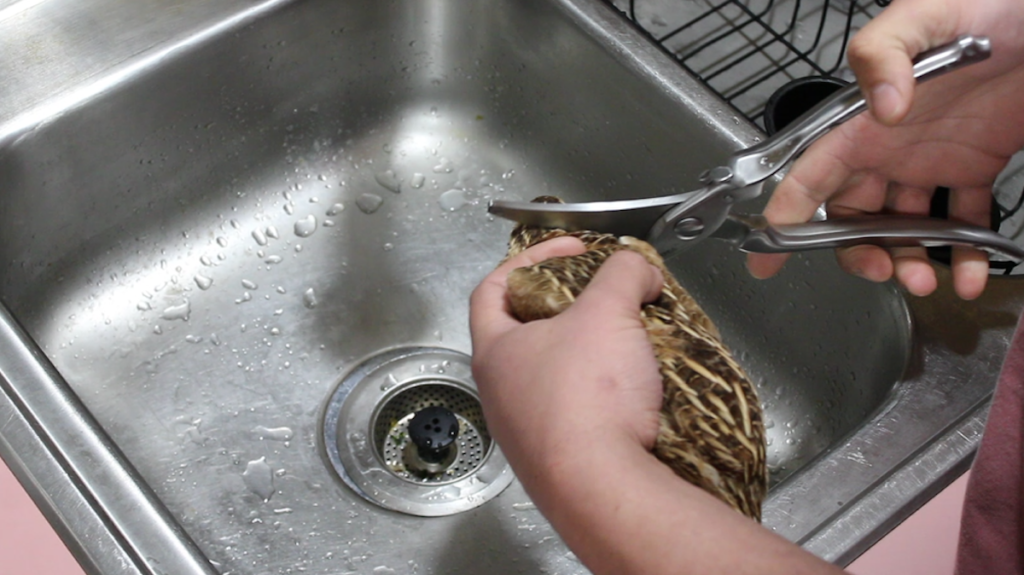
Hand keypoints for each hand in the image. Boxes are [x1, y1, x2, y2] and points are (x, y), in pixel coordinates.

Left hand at [469, 240, 843, 574]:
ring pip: (555, 377)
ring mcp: (526, 432)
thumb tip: (637, 267)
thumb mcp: (608, 312)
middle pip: (527, 333)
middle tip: (607, 296)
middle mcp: (500, 394)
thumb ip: (623, 273)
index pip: (491, 288)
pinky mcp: (559, 461)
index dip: (530, 258)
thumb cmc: (587, 397)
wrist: (603, 490)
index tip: (572, 250)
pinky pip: (579, 415)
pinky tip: (635, 391)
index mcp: (494, 352)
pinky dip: (604, 396)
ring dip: (590, 354)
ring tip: (629, 340)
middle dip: (569, 308)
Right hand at [747, 0, 1023, 298]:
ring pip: (903, 227)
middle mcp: (890, 147)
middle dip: (857, 250)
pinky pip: (964, 220)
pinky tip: (969, 272)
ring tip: (929, 281)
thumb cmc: (984, 4)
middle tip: (880, 269)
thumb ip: (885, 54)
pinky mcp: (976, 165)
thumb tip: (883, 110)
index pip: (811, 175)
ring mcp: (931, 160)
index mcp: (863, 121)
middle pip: (853, 215)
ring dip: (908, 260)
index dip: (785, 215)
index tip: (769, 255)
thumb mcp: (921, 15)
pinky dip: (966, 253)